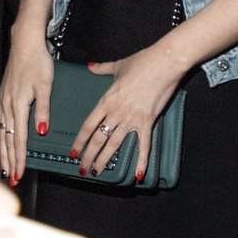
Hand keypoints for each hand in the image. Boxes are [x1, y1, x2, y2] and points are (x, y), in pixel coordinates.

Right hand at [0, 31, 54, 185]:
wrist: (25, 43)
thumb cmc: (38, 62)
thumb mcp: (45, 86)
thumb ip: (43, 110)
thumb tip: (41, 132)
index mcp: (18, 105)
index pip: (20, 138)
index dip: (20, 157)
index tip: (20, 173)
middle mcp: (7, 106)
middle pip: (8, 139)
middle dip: (10, 160)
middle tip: (11, 178)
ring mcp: (3, 101)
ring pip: (1, 132)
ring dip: (3, 152)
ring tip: (3, 168)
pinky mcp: (2, 97)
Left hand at [75, 40, 187, 182]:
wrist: (163, 63)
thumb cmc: (142, 62)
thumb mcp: (118, 65)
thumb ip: (102, 69)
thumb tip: (90, 67)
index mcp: (106, 100)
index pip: (88, 125)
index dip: (80, 141)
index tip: (74, 151)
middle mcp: (115, 112)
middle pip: (98, 139)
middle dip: (88, 156)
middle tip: (82, 169)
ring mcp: (131, 118)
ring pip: (113, 144)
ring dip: (104, 160)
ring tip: (96, 172)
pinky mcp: (147, 121)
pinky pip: (143, 145)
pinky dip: (141, 161)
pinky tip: (138, 174)